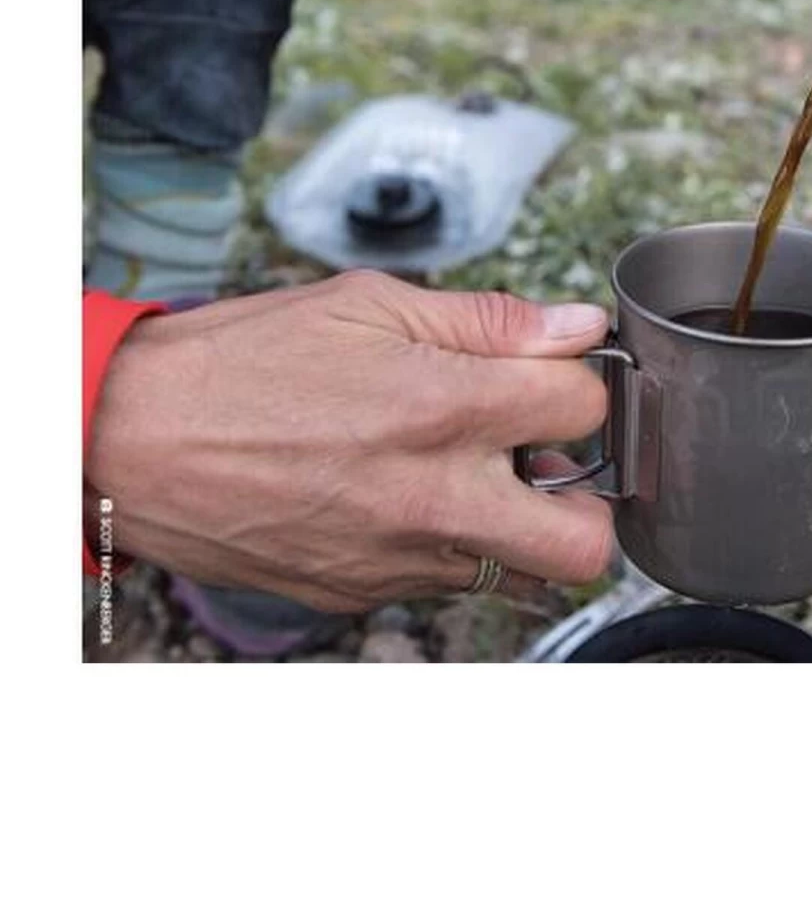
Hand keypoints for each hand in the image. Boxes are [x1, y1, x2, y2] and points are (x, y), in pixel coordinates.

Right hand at [85, 272, 615, 611]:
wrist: (134, 440)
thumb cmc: (243, 361)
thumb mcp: (370, 304)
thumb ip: (488, 321)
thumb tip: (576, 324)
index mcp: (446, 407)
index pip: (588, 408)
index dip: (584, 383)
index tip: (559, 377)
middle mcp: (435, 497)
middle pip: (586, 544)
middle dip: (591, 502)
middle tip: (555, 461)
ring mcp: (399, 558)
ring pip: (516, 568)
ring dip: (514, 521)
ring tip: (465, 470)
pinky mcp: (362, 594)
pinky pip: (442, 579)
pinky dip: (444, 542)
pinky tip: (400, 493)